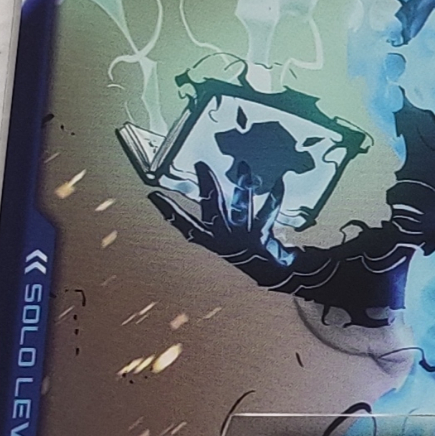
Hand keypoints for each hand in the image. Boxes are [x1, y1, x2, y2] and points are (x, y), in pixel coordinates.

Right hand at [149, 160, 292, 265]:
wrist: (266, 270)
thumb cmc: (241, 248)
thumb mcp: (223, 233)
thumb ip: (215, 212)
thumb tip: (206, 183)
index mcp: (210, 239)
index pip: (184, 224)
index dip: (169, 211)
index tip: (154, 195)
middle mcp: (223, 238)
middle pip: (213, 208)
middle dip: (207, 185)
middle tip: (201, 165)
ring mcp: (242, 238)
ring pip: (240, 206)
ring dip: (242, 185)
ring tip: (244, 166)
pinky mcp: (260, 237)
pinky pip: (268, 212)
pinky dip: (275, 196)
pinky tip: (279, 181)